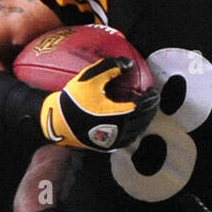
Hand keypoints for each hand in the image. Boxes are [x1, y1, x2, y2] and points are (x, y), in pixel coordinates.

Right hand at [40, 57, 158, 150]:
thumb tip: (129, 64)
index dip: (151, 98)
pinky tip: (134, 123)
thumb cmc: (74, 99)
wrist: (58, 122)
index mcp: (119, 115)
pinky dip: (135, 130)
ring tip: (146, 110)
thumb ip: (110, 67)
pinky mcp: (108, 147)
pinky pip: (128, 139)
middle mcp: (120, 131)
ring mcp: (114, 141)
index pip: (143, 107)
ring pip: (138, 131)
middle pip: (144, 120)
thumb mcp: (91, 78)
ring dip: (145, 120)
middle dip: (151, 109)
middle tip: (153, 100)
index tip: (153, 91)